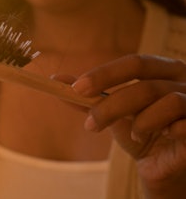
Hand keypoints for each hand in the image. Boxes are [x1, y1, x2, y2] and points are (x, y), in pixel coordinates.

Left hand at [72, 54, 185, 197]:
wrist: (165, 165)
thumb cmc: (140, 132)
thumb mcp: (112, 113)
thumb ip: (88, 98)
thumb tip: (55, 81)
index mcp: (163, 70)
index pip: (135, 63)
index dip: (105, 74)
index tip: (77, 88)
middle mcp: (183, 81)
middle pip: (145, 85)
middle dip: (111, 106)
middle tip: (89, 125)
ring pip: (168, 102)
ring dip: (141, 122)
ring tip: (132, 135)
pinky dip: (167, 130)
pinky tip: (161, 137)